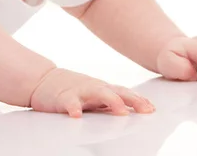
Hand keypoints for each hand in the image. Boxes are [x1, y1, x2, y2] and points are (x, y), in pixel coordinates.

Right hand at [30, 67, 155, 117]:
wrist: (43, 80)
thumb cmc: (73, 90)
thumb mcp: (93, 95)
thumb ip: (110, 102)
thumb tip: (134, 112)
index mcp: (101, 89)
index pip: (124, 92)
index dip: (139, 100)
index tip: (152, 109)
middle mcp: (93, 88)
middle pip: (116, 91)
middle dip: (132, 99)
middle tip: (146, 110)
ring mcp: (79, 91)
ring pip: (97, 93)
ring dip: (111, 100)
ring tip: (122, 110)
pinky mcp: (62, 97)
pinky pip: (69, 103)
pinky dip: (74, 108)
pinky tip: (77, 116)